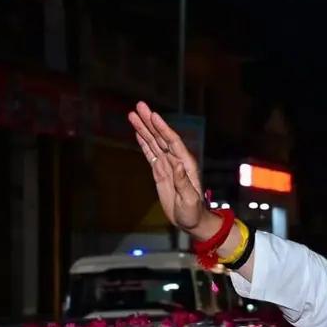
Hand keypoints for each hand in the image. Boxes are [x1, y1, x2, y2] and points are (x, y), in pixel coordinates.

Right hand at [128, 102, 208, 234]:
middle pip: (161, 137)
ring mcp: (167, 165)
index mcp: (185, 164)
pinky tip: (138, 133)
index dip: (162, 128)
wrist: (191, 220)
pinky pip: (150, 153)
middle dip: (150, 122)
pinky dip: (144, 142)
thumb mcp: (189, 199)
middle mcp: (176, 160)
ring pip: (154, 143)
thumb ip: (183, 182)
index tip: (152, 114)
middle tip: (138, 106)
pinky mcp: (160, 172)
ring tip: (132, 115)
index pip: (172, 141)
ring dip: (144, 129)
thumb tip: (177, 164)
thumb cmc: (193, 211)